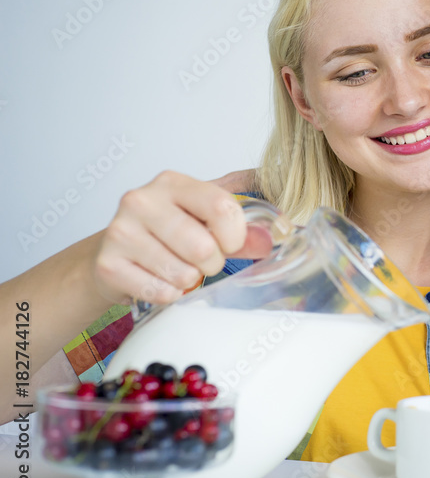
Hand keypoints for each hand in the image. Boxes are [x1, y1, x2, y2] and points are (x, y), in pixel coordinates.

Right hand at [93, 170, 267, 305]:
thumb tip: (273, 237)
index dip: (235, 235)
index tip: (231, 244)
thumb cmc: (164, 233)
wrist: (113, 252)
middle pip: (203, 246)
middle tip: (201, 260)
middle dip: (212, 262)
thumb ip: (240, 227)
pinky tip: (159, 280)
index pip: (221, 206)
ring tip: (177, 268)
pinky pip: (161, 292)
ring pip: (182, 273)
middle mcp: (142, 200)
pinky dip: (169, 294)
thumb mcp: (202, 220)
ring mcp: (120, 231)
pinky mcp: (108, 265)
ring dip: (189, 279)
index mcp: (172, 183)